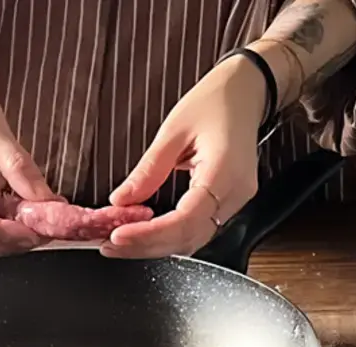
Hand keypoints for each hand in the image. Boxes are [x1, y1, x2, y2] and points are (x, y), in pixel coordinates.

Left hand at [104, 56, 266, 258]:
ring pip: (194, 239)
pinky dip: (170, 236)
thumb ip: (148, 170)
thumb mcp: (173, 130)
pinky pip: (199, 229)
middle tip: (109, 245)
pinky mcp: (230, 203)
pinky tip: (145, 233)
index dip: (150, 234)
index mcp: (224, 172)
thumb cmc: (214, 103)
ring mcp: (237, 201)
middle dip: (146, 246)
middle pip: (189, 238)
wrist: (246, 91)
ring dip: (156, 245)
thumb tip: (120, 200)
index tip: (118, 236)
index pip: (185, 220)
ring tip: (120, 242)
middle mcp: (236, 194)